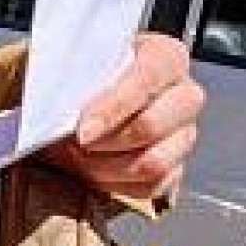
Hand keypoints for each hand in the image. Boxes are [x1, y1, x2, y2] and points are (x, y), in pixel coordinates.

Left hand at [58, 34, 204, 203]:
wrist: (85, 106)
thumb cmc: (85, 80)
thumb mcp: (77, 65)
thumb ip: (72, 74)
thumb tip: (60, 105)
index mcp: (167, 57)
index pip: (149, 77)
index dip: (114, 106)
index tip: (82, 129)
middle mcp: (185, 96)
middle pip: (153, 126)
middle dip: (107, 141)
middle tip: (77, 142)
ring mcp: (185, 136)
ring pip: (153, 163)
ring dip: (107, 166)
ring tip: (79, 156)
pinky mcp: (176, 170)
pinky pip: (150, 187)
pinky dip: (115, 183)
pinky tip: (94, 169)